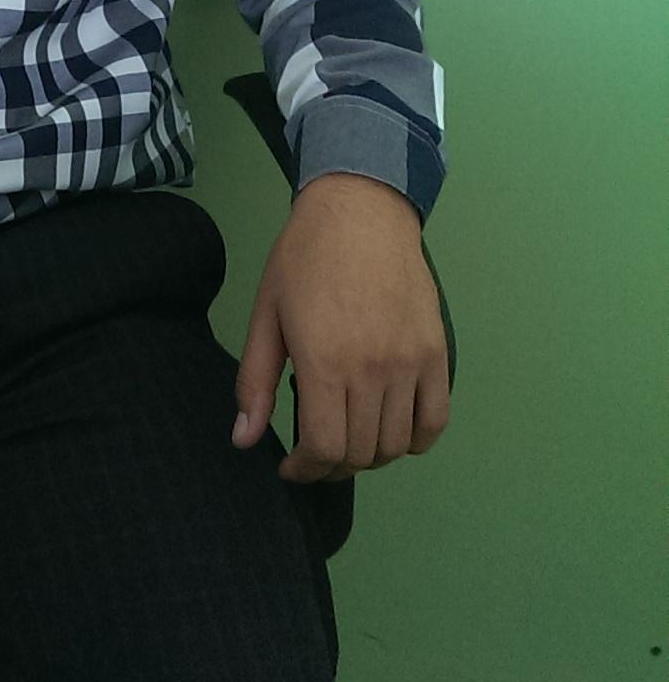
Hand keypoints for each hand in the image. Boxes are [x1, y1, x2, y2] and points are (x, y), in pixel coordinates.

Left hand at [231, 172, 449, 481]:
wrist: (360, 210)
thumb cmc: (303, 259)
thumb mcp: (265, 315)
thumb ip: (254, 382)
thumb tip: (244, 440)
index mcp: (324, 363)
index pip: (324, 449)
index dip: (305, 471)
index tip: (292, 467)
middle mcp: (372, 370)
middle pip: (360, 452)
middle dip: (332, 466)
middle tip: (316, 453)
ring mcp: (409, 363)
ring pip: (397, 443)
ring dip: (371, 455)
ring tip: (350, 440)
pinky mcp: (436, 353)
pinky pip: (435, 421)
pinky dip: (415, 440)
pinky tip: (393, 431)